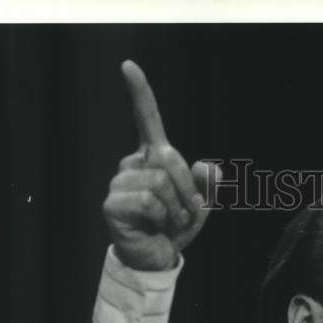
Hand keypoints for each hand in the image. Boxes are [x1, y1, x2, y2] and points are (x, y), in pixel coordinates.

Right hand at [102, 60, 219, 270]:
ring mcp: (119, 182)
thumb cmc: (176, 227)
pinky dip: (161, 216)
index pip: (146, 119)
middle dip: (188, 188)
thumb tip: (210, 167)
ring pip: (160, 182)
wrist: (157, 258)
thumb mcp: (202, 204)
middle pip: (170, 157)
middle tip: (184, 212)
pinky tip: (153, 226)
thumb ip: (210, 185)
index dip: (139, 92)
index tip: (128, 65)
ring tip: (168, 221)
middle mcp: (133, 164)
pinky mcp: (112, 203)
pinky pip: (148, 200)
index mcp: (153, 157)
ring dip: (176, 207)